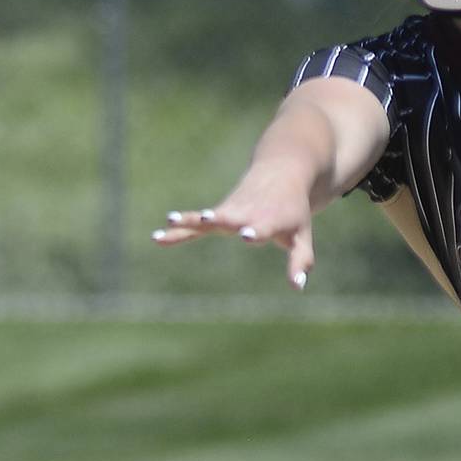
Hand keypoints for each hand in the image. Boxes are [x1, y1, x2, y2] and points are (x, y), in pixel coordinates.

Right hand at [153, 162, 316, 289]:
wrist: (280, 172)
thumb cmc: (293, 210)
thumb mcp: (302, 236)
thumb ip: (300, 261)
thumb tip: (297, 287)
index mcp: (270, 220)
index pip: (261, 228)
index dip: (255, 231)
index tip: (247, 235)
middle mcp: (246, 214)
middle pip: (230, 218)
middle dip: (220, 220)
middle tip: (207, 218)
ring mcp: (229, 212)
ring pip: (207, 217)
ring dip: (189, 220)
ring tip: (169, 222)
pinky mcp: (218, 214)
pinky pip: (196, 224)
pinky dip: (180, 228)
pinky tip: (158, 238)